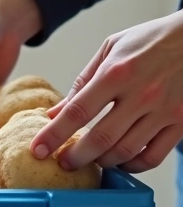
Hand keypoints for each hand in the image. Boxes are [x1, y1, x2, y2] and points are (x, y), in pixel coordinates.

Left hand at [32, 10, 182, 172]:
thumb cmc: (152, 40)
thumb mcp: (111, 50)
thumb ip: (82, 83)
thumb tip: (55, 113)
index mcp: (118, 73)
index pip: (78, 112)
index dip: (54, 135)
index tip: (38, 150)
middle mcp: (141, 94)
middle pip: (101, 139)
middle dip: (75, 157)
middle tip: (62, 162)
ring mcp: (164, 111)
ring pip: (125, 151)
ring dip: (101, 162)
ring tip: (89, 160)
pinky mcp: (181, 123)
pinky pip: (153, 157)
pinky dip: (132, 165)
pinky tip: (120, 160)